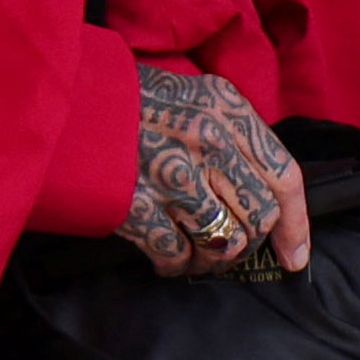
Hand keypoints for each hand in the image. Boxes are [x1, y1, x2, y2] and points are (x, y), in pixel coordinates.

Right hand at [119, 62, 312, 277]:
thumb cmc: (130, 101)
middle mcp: (208, 141)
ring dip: (214, 258)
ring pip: (225, 243)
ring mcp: (172, 176)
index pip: (284, 176)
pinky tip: (167, 258)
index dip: (296, 225)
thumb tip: (261, 188)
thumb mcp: (191, 94)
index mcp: (226, 109)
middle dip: (250, 242)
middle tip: (230, 246)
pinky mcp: (137, 206)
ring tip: (198, 253)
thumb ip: (230, 132)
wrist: (63, 102)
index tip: (294, 257)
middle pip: (259, 216)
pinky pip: (177, 255)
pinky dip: (177, 265)